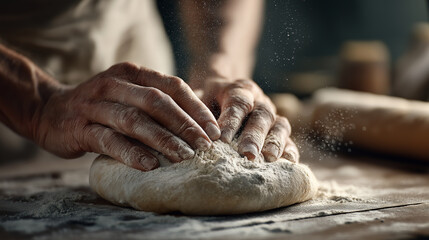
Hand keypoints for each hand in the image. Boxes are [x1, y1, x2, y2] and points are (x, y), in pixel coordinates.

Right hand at [33, 63, 220, 170]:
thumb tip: (199, 124)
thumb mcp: (129, 94)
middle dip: (185, 124)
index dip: (195, 107)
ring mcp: (95, 105)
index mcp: (131, 73)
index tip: (214, 130)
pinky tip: (150, 165)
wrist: (49, 110)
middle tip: (205, 145)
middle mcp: (114, 84)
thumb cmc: (102, 106)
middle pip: (157, 102)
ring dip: (163, 139)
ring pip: (135, 121)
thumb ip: (156, 102)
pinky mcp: (79, 128)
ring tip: (185, 157)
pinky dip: (131, 153)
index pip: (172, 86)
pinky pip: (109, 141)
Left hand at [192, 74, 298, 162]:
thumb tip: (188, 138)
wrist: (222, 93)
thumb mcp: (197, 100)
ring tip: (269, 159)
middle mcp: (259, 100)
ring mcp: (272, 115)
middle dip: (254, 135)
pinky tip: (288, 163)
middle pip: (261, 115)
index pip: (237, 103)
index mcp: (238, 90)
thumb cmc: (206, 101)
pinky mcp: (279, 129)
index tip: (222, 139)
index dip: (231, 121)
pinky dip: (290, 150)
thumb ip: (195, 116)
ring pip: (279, 125)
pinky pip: (289, 138)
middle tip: (247, 154)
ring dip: (275, 142)